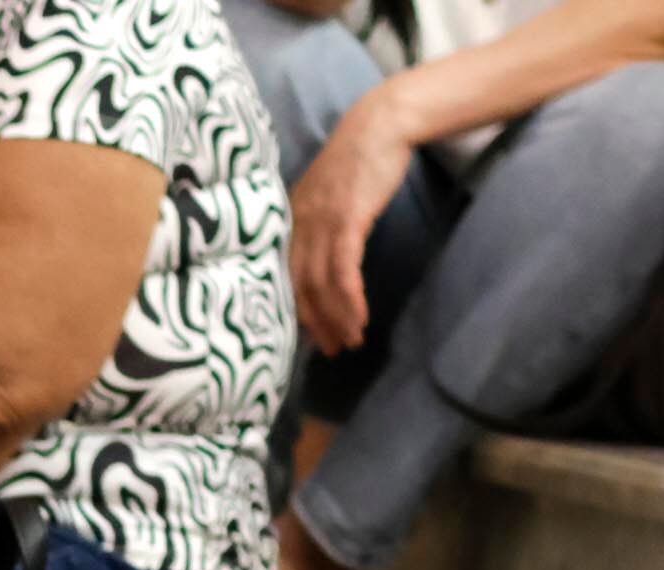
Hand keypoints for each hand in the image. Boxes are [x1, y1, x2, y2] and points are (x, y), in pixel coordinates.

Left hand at [291, 92, 413, 354]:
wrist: (380, 124)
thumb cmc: (358, 159)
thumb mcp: (326, 196)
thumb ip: (316, 225)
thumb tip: (320, 260)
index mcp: (287, 222)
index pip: (282, 277)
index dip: (295, 311)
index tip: (309, 337)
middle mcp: (296, 226)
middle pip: (298, 288)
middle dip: (314, 324)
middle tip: (330, 350)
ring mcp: (319, 223)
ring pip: (321, 285)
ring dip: (337, 318)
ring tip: (350, 341)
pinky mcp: (346, 220)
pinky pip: (343, 269)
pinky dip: (349, 298)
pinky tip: (359, 317)